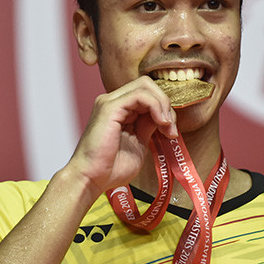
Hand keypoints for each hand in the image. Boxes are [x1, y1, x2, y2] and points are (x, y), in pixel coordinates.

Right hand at [66, 77, 177, 194]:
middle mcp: (113, 101)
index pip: (148, 95)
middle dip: (165, 103)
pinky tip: (161, 123)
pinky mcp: (110, 107)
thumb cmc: (111, 168)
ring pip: (145, 85)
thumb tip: (163, 117)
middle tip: (171, 128)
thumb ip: (148, 126)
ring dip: (163, 105)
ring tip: (167, 127)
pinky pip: (140, 95)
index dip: (165, 109)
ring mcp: (110, 102)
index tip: (172, 132)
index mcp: (119, 110)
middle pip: (147, 85)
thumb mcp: (138, 143)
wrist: (92, 179)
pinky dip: (156, 106)